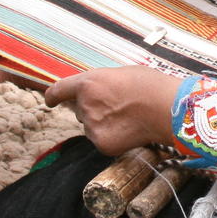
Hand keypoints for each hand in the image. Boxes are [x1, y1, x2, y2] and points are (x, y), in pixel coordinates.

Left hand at [44, 66, 182, 155]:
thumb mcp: (120, 74)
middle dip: (93, 109)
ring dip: (103, 123)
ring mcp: (91, 126)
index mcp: (87, 83)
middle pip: (80, 110)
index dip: (53, 96)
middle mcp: (84, 105)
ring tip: (128, 116)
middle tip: (118, 105)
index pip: (59, 90)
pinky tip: (129, 129)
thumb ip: (101, 84)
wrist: (166, 107)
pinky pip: (100, 140)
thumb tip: (96, 92)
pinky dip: (112, 137)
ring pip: (91, 126)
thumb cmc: (149, 86)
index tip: (50, 101)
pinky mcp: (101, 143)